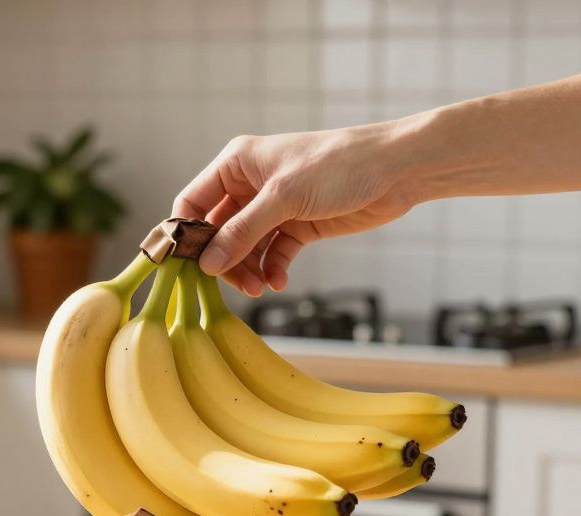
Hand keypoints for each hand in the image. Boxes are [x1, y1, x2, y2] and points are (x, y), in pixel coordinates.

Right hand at [172, 126, 417, 294]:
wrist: (395, 170)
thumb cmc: (338, 165)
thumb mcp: (284, 198)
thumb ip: (243, 232)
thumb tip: (208, 264)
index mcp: (237, 164)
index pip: (193, 202)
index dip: (186, 234)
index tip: (185, 266)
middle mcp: (250, 185)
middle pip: (218, 232)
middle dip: (223, 259)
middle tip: (234, 284)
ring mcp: (274, 208)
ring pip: (244, 248)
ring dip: (248, 270)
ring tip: (260, 287)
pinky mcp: (297, 226)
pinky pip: (272, 254)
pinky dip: (272, 269)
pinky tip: (279, 281)